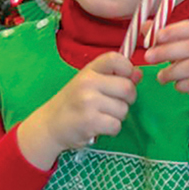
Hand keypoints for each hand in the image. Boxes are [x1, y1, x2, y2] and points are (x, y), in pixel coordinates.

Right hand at [17, 51, 138, 168]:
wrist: (49, 124)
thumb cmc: (73, 102)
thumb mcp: (90, 83)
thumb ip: (114, 77)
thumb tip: (139, 73)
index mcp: (89, 70)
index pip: (117, 59)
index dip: (127, 69)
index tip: (123, 80)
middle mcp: (88, 82)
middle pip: (128, 88)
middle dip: (127, 100)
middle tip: (113, 105)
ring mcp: (88, 102)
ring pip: (124, 109)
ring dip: (118, 117)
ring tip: (102, 116)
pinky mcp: (89, 121)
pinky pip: (116, 125)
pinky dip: (112, 129)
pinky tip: (99, 126)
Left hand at [145, 20, 188, 128]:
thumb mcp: (181, 53)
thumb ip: (165, 39)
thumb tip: (145, 26)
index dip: (174, 30)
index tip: (156, 37)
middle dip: (166, 51)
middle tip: (148, 58)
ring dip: (171, 72)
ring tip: (160, 77)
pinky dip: (182, 85)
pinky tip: (176, 86)